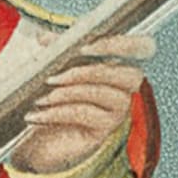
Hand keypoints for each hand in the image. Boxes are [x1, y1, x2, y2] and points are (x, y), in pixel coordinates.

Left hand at [10, 33, 154, 173]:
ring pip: (103, 93)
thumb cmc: (50, 96)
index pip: (141, 47)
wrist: (38, 140)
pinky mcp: (104, 131)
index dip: (120, 44)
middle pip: (127, 74)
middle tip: (55, 75)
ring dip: (68, 92)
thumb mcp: (52, 66)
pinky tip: (36, 116)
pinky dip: (57, 112)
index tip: (85, 47)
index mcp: (118, 61)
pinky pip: (85, 115)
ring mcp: (118, 111)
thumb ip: (54, 48)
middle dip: (90, 71)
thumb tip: (44, 37)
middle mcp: (125, 86)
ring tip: (40, 97)